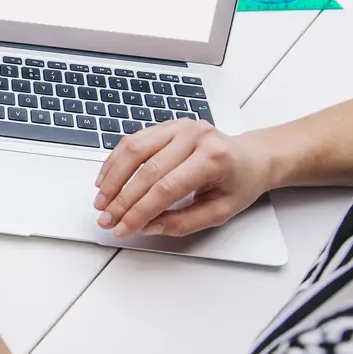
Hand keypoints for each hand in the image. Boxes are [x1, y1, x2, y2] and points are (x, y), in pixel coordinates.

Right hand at [93, 120, 274, 237]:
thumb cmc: (239, 183)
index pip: (165, 189)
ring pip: (134, 151)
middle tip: (106, 219)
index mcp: (213, 158)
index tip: (123, 228)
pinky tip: (106, 180)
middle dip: (121, 200)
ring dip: (113, 179)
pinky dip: (116, 162)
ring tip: (101, 201)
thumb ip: (183, 222)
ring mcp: (178, 126)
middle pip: (146, 171)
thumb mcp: (219, 212)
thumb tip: (147, 226)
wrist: (251, 157)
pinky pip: (133, 141)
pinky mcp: (166, 125)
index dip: (139, 212)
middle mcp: (194, 136)